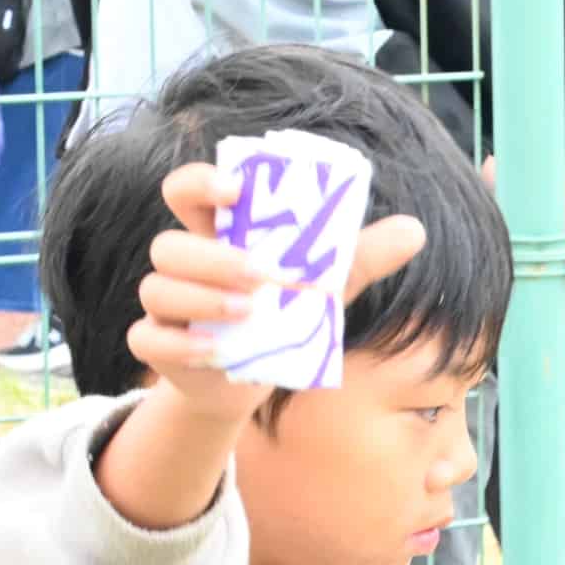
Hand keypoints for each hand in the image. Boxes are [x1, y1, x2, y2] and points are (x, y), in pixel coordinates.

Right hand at [131, 163, 426, 422]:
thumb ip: (359, 258)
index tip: (235, 189)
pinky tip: (218, 352)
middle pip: (167, 245)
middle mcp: (182, 267)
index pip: (186, 191)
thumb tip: (414, 229)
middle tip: (263, 276)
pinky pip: (149, 340)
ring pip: (156, 290)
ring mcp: (164, 308)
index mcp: (215, 236)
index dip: (201, 182)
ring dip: (201, 299)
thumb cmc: (283, 317)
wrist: (250, 382)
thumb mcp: (323, 288)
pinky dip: (181, 346)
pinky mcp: (158, 347)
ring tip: (250, 312)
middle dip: (213, 258)